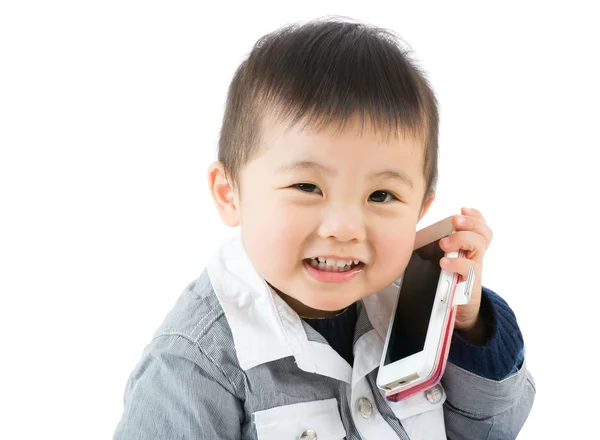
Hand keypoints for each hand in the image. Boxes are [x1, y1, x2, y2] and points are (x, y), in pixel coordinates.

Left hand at [438, 207, 492, 333]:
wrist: (456, 311)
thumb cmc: (447, 281)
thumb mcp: (442, 260)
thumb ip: (434, 245)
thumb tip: (414, 229)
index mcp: (469, 248)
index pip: (480, 227)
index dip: (475, 216)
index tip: (462, 210)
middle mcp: (475, 257)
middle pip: (483, 233)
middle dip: (470, 223)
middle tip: (455, 220)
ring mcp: (474, 270)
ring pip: (479, 247)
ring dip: (462, 239)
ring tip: (444, 243)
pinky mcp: (470, 285)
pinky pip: (469, 271)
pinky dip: (457, 264)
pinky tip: (444, 262)